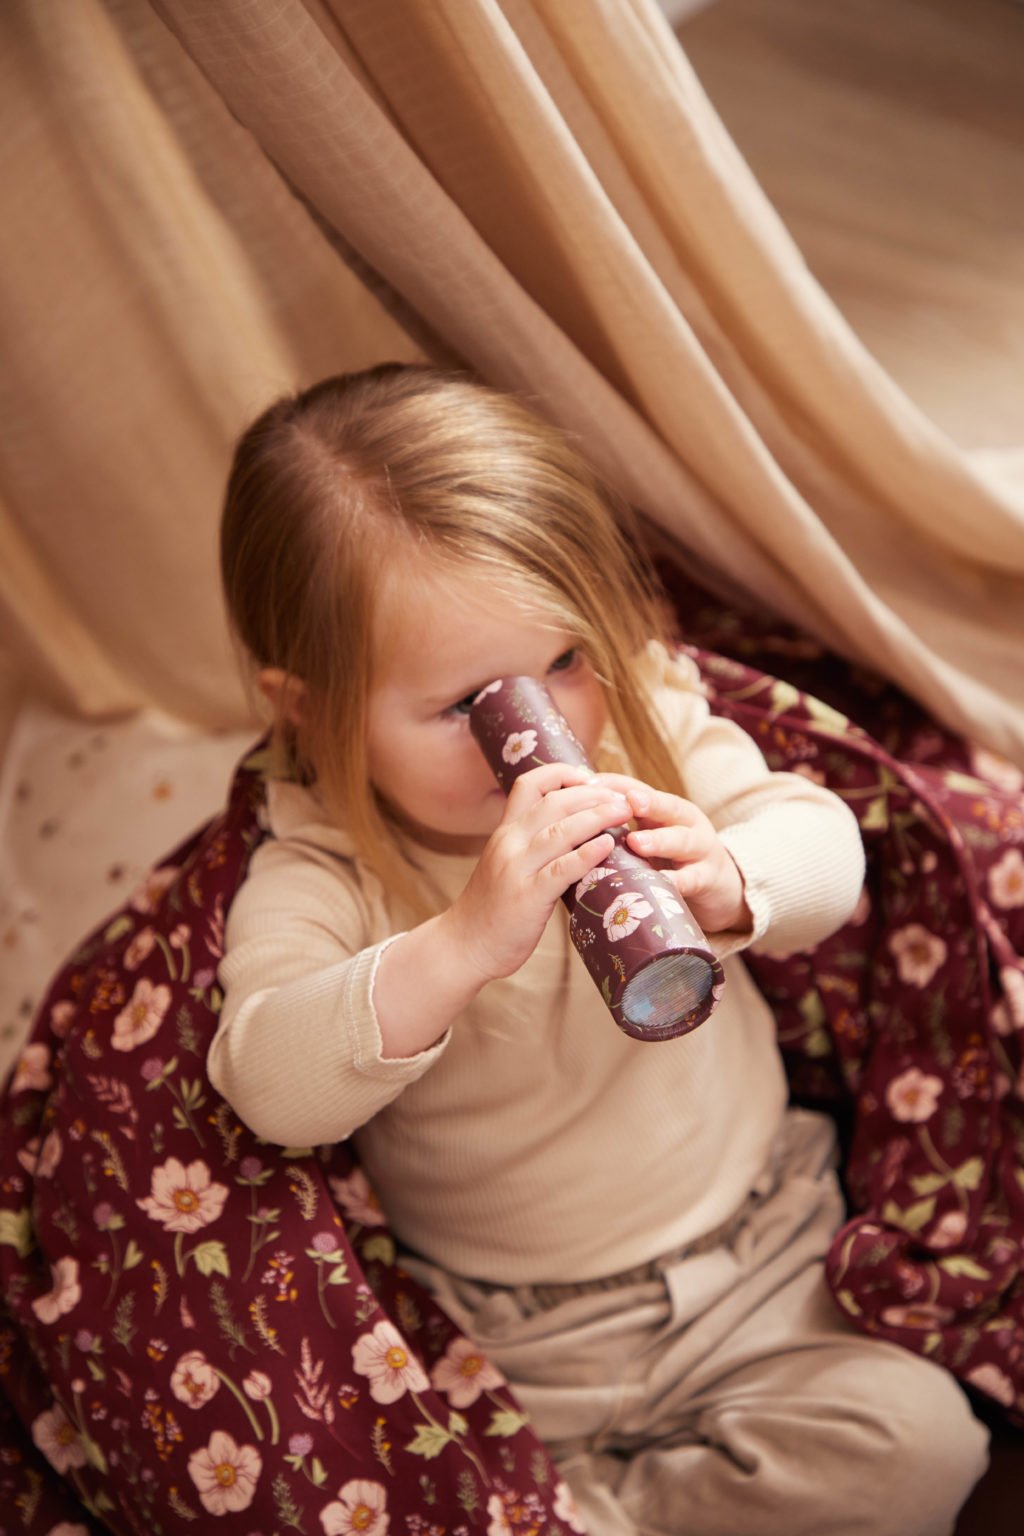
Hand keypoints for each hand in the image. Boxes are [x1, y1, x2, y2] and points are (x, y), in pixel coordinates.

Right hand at [448, 763, 631, 981]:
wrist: (464, 945)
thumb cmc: (493, 907)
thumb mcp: (506, 863)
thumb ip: (531, 844)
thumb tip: (575, 831)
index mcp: (505, 831)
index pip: (530, 784)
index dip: (562, 774)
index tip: (591, 779)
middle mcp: (509, 843)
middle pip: (554, 802)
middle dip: (593, 795)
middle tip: (623, 798)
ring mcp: (517, 869)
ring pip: (561, 830)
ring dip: (597, 817)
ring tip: (624, 813)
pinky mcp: (527, 897)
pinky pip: (561, 870)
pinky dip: (587, 854)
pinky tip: (608, 846)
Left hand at [593, 772, 750, 934]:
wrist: (720, 886)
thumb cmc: (674, 858)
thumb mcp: (652, 834)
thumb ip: (622, 824)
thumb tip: (571, 813)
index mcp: (666, 808)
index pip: (639, 789)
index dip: (616, 786)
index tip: (589, 784)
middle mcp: (686, 822)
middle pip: (666, 807)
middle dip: (646, 802)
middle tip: (625, 802)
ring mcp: (700, 849)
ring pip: (682, 840)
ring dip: (659, 840)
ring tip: (636, 842)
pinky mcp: (708, 878)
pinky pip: (691, 879)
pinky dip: (676, 881)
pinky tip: (661, 883)